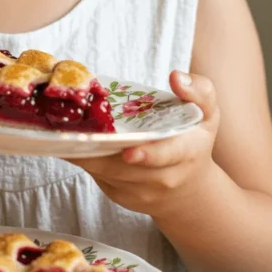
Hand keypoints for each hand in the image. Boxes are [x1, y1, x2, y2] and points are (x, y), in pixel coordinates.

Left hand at [75, 70, 219, 220]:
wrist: (190, 189)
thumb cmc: (194, 140)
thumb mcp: (207, 112)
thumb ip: (199, 91)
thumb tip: (177, 76)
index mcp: (185, 153)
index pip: (167, 156)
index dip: (147, 155)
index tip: (129, 152)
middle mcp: (163, 178)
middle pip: (126, 168)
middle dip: (101, 151)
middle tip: (77, 133)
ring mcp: (140, 191)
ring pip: (107, 173)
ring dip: (85, 154)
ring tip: (65, 133)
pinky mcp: (121, 195)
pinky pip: (98, 177)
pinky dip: (82, 159)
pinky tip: (68, 141)